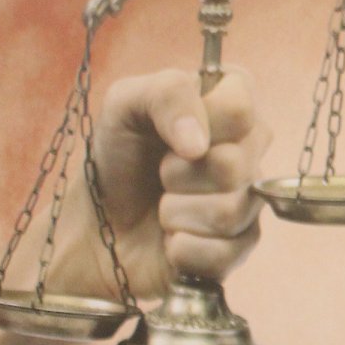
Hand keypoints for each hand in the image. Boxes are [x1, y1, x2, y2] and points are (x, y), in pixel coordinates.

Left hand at [51, 67, 269, 301]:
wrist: (95, 226)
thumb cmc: (116, 160)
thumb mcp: (124, 104)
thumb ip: (167, 93)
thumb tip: (199, 144)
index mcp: (230, 110)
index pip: (242, 105)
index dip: (203, 120)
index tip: (170, 133)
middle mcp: (248, 154)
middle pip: (236, 163)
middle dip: (179, 173)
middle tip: (159, 174)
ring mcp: (249, 202)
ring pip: (230, 209)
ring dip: (176, 212)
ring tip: (163, 208)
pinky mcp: (240, 247)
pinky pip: (224, 251)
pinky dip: (181, 247)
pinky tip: (171, 239)